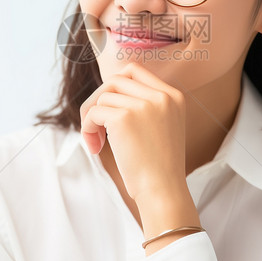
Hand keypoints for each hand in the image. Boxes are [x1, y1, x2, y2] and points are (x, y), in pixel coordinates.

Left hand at [80, 62, 186, 202]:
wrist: (162, 191)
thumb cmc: (158, 166)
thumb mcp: (163, 126)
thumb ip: (146, 105)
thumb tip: (108, 93)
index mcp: (173, 96)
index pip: (134, 70)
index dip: (114, 86)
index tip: (109, 108)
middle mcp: (161, 96)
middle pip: (115, 80)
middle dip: (99, 100)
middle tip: (96, 124)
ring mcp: (143, 105)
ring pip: (102, 97)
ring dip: (92, 118)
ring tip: (96, 141)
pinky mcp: (124, 118)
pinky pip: (94, 113)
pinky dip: (88, 128)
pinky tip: (95, 146)